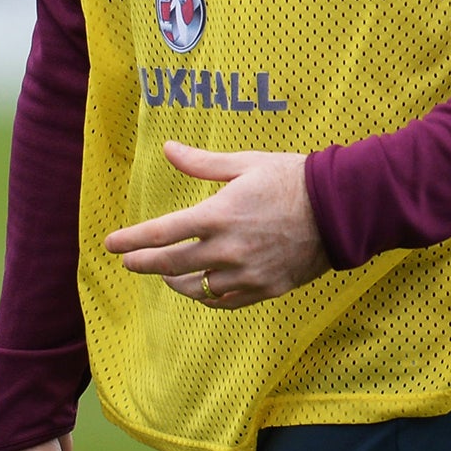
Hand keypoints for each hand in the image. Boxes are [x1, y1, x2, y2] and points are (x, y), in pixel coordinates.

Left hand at [104, 141, 332, 308]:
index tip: (110, 243)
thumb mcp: (245, 163)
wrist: (340, 209)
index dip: (130, 240)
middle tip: (128, 262)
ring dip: (174, 282)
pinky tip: (203, 287)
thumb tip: (168, 150)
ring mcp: (246, 273)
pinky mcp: (266, 288)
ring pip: (196, 288)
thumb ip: (202, 163)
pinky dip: (208, 296)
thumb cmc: (292, 179)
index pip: (159, 234)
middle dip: (142, 264)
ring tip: (166, 275)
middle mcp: (227, 249)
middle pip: (169, 265)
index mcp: (218, 215)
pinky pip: (225, 301)